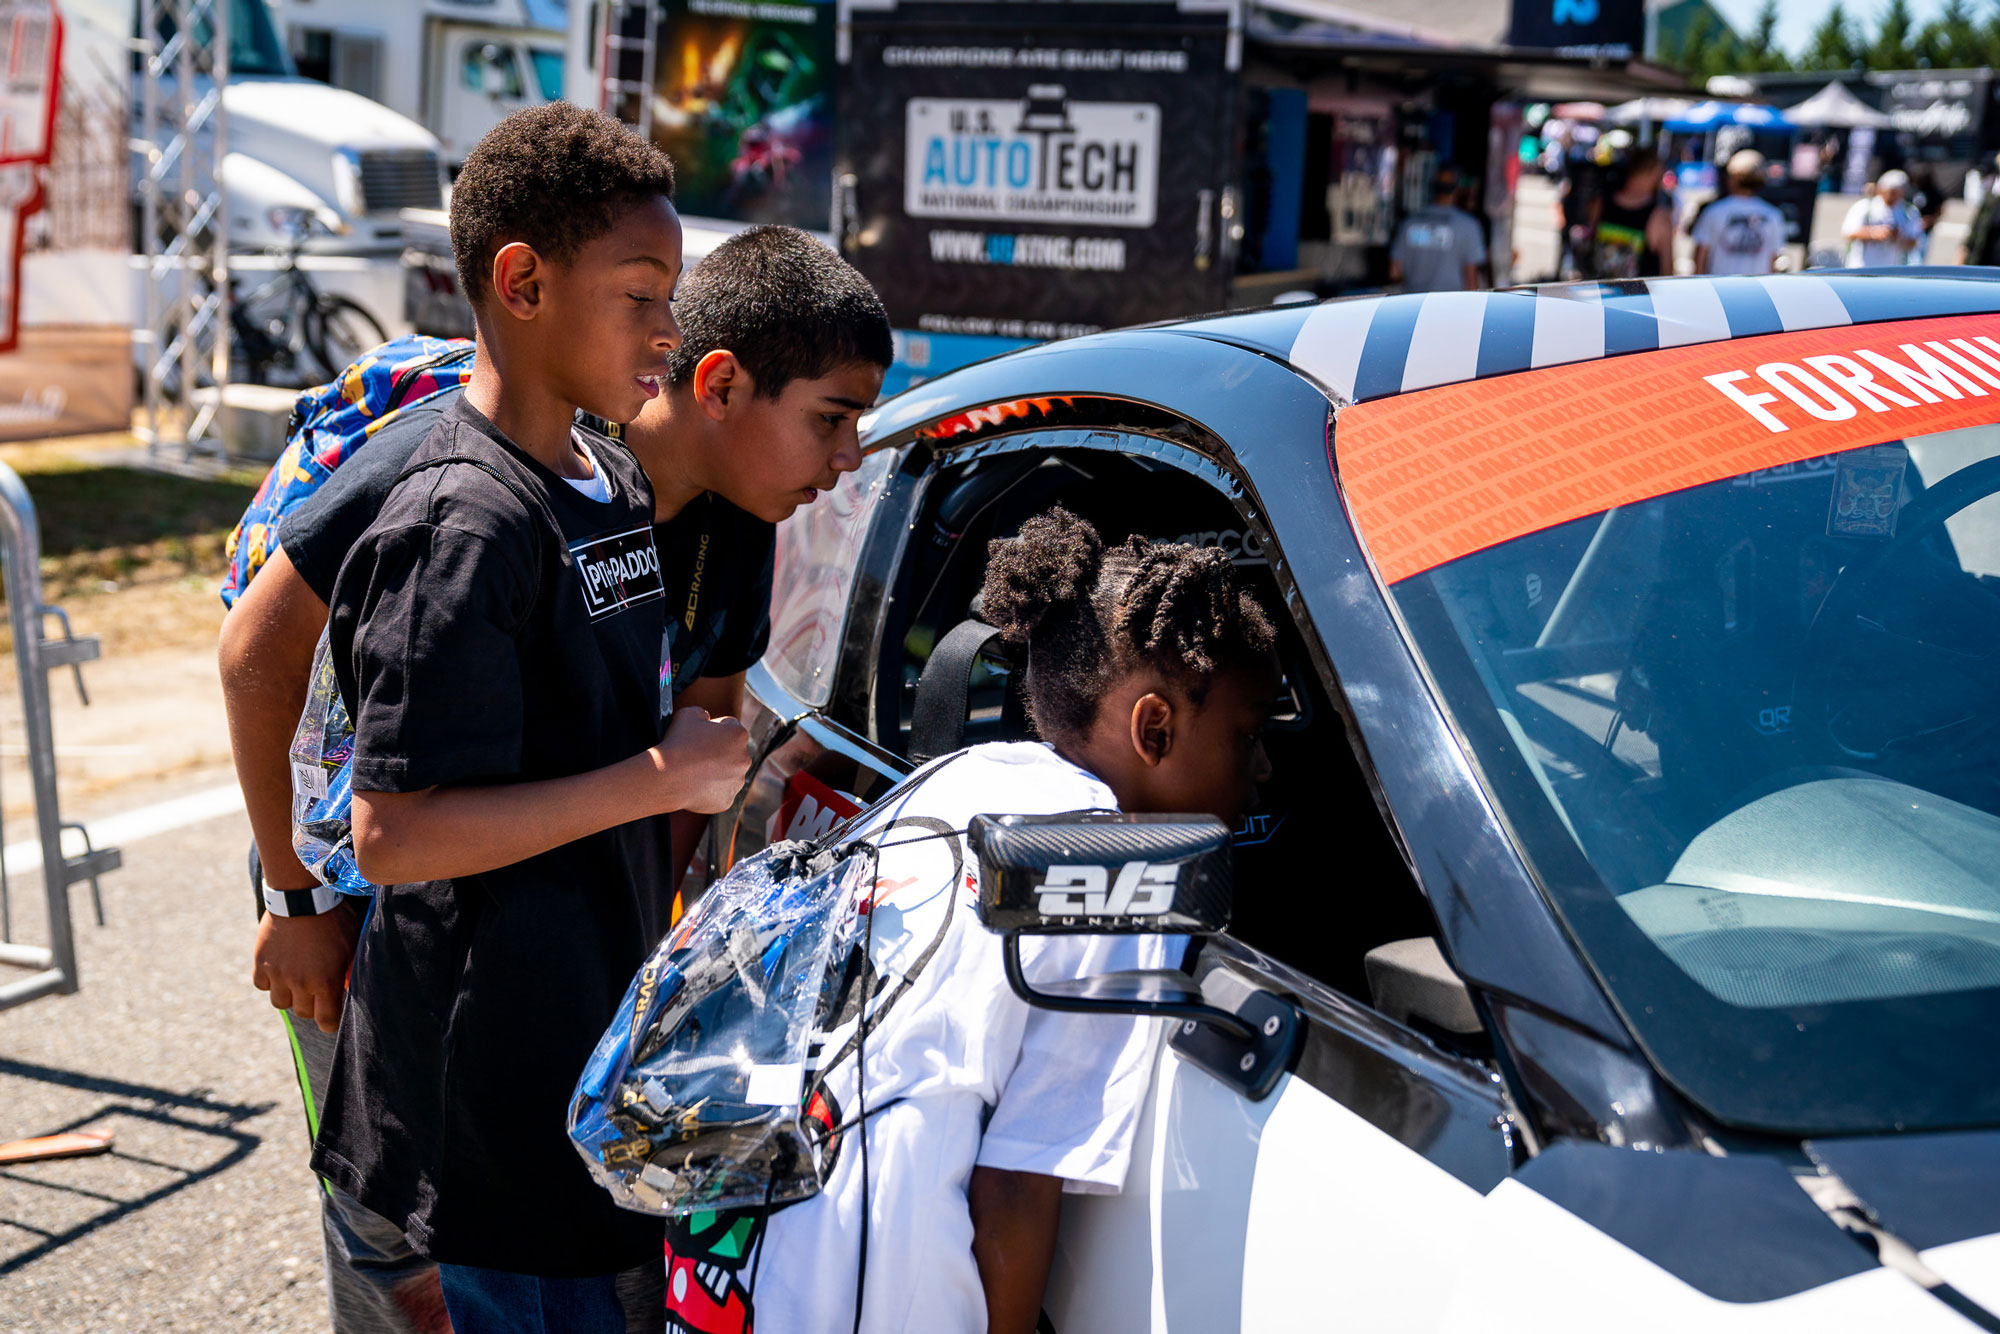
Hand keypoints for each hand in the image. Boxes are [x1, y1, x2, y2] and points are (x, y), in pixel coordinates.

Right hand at [252, 902, 359, 1033]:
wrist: (303, 897)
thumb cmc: (334, 919)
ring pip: (280, 1003)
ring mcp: (278, 974)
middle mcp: (300, 983)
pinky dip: (269, 981)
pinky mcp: (260, 963)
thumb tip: (352, 988)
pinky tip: (280, 968)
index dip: (330, 1023)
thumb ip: (351, 970)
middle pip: (302, 1012)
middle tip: (316, 991)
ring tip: (297, 980)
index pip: (326, 1021)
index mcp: (325, 982)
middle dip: (311, 1006)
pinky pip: (262, 985)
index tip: (332, 1018)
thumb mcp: (352, 944)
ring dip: (289, 995)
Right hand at [654, 707, 751, 814]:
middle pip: (732, 751)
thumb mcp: (687, 714)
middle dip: (718, 751)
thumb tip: (705, 717)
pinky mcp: (727, 800)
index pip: (728, 726)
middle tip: (696, 754)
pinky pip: (719, 792)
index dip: (712, 728)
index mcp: (739, 735)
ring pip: (728, 773)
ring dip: (716, 771)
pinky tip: (694, 785)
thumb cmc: (678, 744)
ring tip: (693, 771)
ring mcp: (737, 782)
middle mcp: (744, 759)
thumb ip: (701, 712)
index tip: (698, 734)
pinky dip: (710, 790)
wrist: (668, 778)